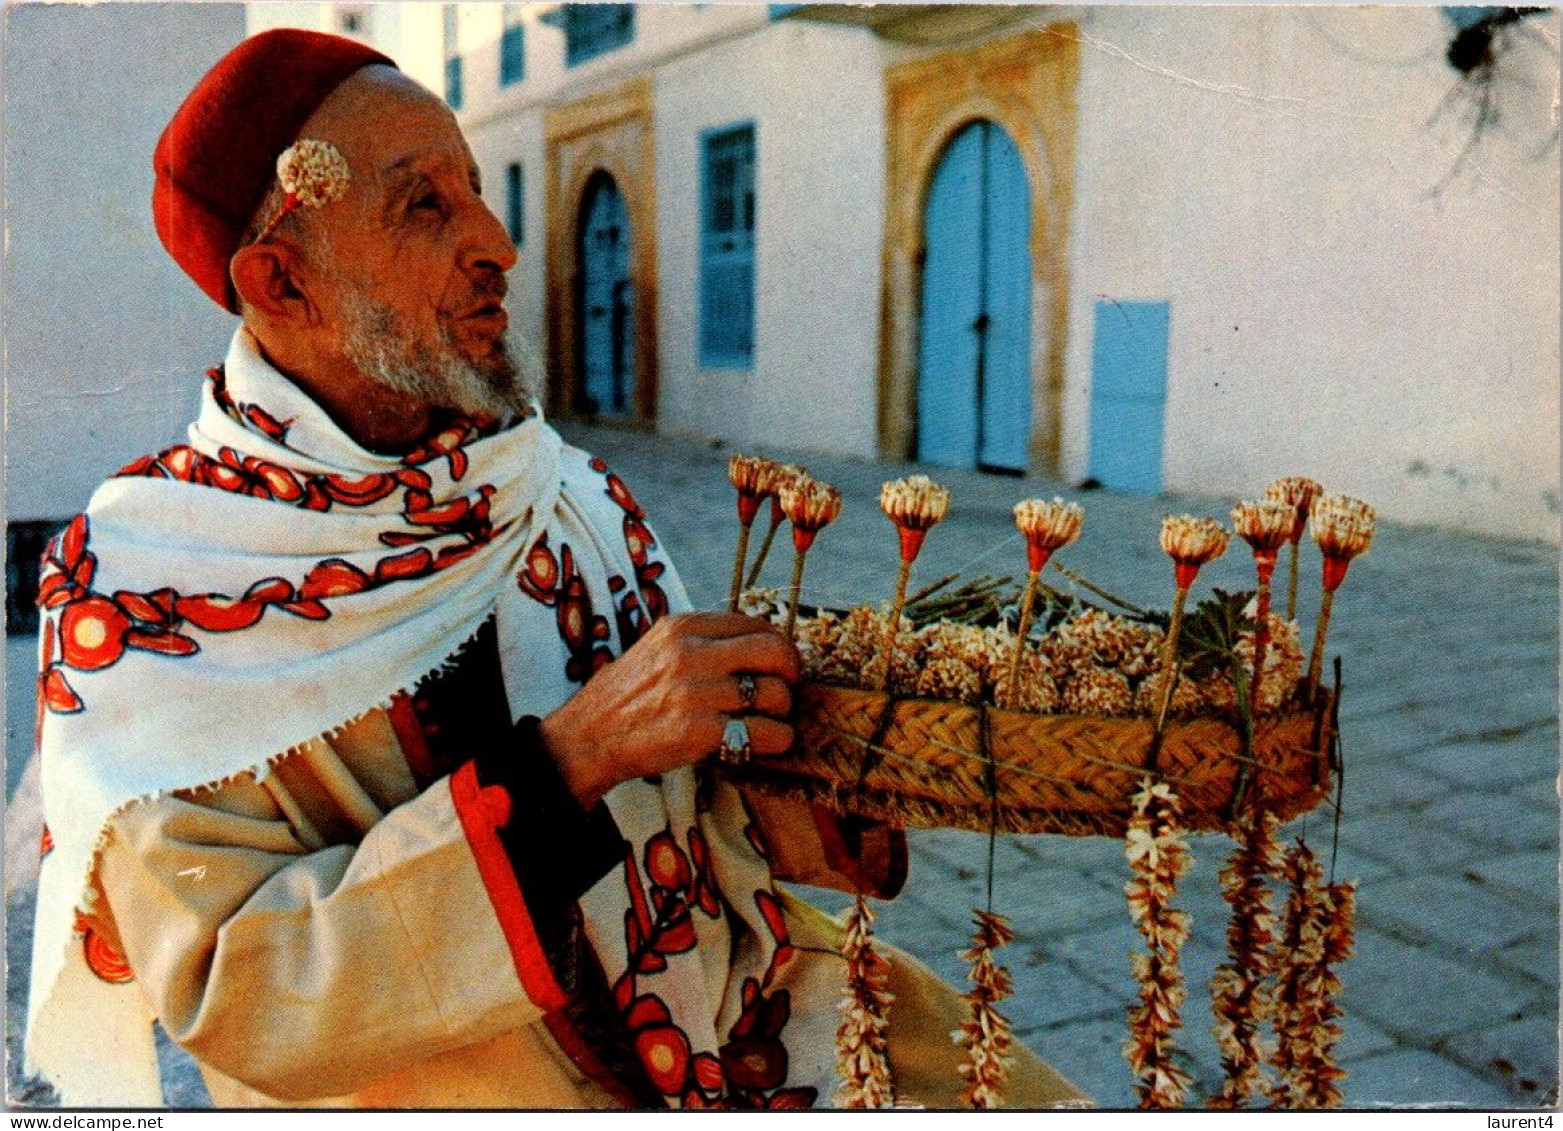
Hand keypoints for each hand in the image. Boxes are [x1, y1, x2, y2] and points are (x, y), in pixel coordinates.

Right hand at [538, 612, 800, 807]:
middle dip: (791, 670)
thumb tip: (757, 644)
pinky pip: (768, 733)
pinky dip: (778, 740)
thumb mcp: (658, 649)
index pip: (755, 624)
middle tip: (787, 688)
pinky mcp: (703, 732)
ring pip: (776, 694)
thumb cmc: (626, 696)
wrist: (588, 738)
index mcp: (683, 627)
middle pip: (774, 651)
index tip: (779, 663)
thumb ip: (702, 642)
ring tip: (767, 720)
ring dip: (781, 711)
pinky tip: (766, 742)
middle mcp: (693, 654)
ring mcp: (699, 693)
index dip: (777, 644)